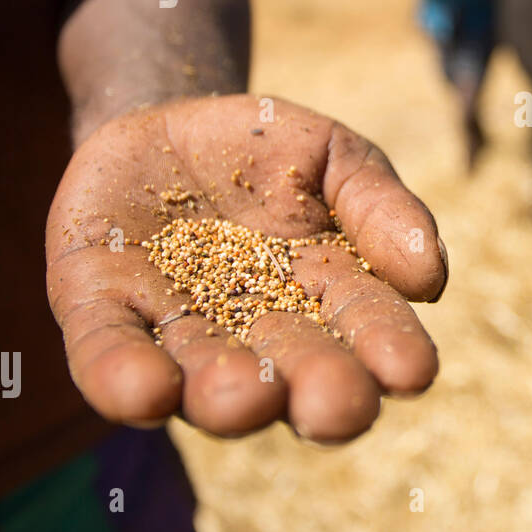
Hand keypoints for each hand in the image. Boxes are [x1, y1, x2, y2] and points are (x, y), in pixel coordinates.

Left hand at [45, 95, 447, 442]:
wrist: (167, 123)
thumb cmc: (269, 152)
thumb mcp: (337, 158)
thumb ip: (381, 208)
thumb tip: (431, 279)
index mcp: (326, 297)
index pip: (365, 327)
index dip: (389, 350)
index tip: (413, 372)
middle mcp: (255, 335)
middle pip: (290, 374)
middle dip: (314, 392)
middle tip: (334, 408)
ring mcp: (177, 326)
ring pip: (200, 377)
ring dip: (222, 396)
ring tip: (240, 398)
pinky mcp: (101, 308)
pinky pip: (107, 350)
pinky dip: (122, 375)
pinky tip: (142, 391)